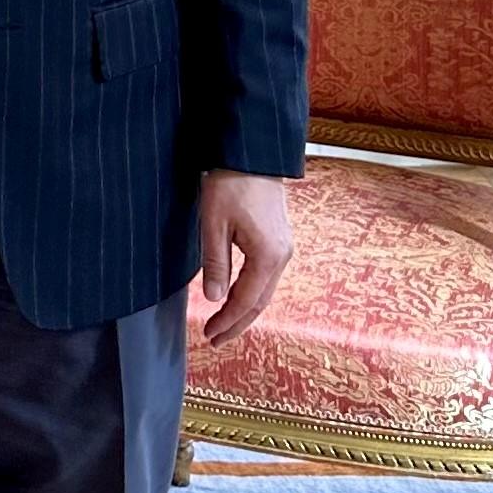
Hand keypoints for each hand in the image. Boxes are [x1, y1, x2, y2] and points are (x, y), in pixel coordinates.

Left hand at [196, 171, 293, 345]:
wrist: (253, 153)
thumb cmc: (230, 183)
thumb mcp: (213, 224)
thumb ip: (216, 264)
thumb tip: (214, 300)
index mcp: (267, 256)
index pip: (246, 301)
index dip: (227, 321)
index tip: (209, 335)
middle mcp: (282, 256)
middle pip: (260, 302)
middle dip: (237, 323)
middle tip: (215, 339)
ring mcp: (284, 248)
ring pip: (265, 290)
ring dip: (244, 309)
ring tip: (223, 323)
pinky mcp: (280, 239)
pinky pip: (266, 276)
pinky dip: (251, 292)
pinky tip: (237, 296)